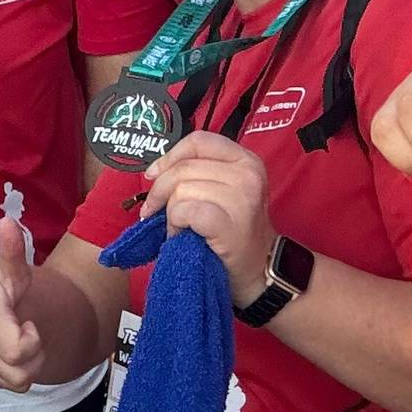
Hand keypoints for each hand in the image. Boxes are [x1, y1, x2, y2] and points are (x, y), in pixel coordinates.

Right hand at [0, 219, 47, 389]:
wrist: (0, 300)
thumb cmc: (12, 283)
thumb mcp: (17, 268)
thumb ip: (11, 250)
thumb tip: (7, 224)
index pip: (14, 349)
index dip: (29, 342)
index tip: (29, 325)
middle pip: (15, 367)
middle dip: (33, 353)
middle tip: (31, 332)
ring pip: (12, 380)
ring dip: (27, 364)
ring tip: (24, 340)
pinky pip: (3, 382)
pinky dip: (14, 369)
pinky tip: (12, 347)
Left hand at [139, 132, 276, 307]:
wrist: (258, 270)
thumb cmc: (234, 231)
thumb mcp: (226, 190)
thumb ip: (199, 172)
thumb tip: (155, 170)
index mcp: (246, 160)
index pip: (198, 141)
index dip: (170, 156)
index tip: (154, 174)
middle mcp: (247, 174)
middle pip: (183, 168)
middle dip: (161, 192)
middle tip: (157, 212)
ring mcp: (241, 198)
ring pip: (181, 191)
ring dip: (171, 213)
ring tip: (182, 227)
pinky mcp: (228, 222)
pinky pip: (184, 211)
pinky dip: (176, 224)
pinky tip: (183, 234)